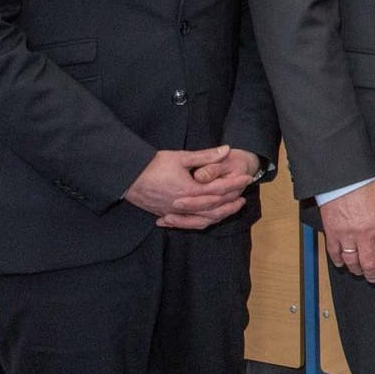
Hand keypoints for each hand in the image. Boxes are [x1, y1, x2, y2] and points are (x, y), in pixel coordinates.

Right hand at [124, 146, 250, 228]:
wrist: (126, 177)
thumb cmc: (153, 165)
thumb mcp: (181, 157)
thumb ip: (205, 156)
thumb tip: (226, 149)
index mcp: (190, 190)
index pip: (219, 189)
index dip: (235, 184)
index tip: (247, 178)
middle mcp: (184, 205)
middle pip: (214, 208)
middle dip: (231, 203)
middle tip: (243, 197)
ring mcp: (175, 212)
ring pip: (202, 220)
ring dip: (219, 215)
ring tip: (230, 209)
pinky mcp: (166, 215)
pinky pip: (187, 224)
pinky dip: (200, 223)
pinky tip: (206, 219)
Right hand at [322, 179, 374, 281]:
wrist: (344, 178)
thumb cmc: (366, 185)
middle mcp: (365, 234)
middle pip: (370, 263)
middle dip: (373, 275)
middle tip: (374, 278)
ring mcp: (347, 235)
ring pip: (352, 261)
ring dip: (356, 270)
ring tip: (359, 272)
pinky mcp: (332, 232)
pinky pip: (334, 253)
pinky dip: (338, 261)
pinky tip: (341, 263)